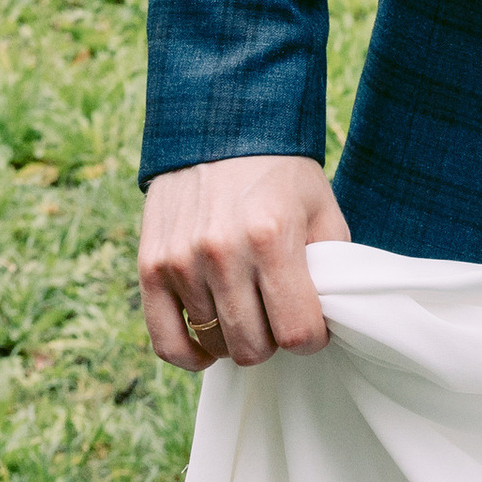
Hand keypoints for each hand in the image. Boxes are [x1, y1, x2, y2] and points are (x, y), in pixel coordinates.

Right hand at [138, 155, 348, 371]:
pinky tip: (208, 347)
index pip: (297, 332)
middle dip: (273, 340)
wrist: (221, 126)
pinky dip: (190, 355)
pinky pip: (166, 342)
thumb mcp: (323, 208)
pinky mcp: (150, 267)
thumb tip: (328, 322)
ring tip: (248, 309)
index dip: (312, 337)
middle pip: (253, 347)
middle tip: (277, 313)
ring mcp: (181, 261)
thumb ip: (330, 267)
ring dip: (236, 338)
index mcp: (272, 238)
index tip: (312, 324)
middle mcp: (222, 252)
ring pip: (214, 345)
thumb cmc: (281, 174)